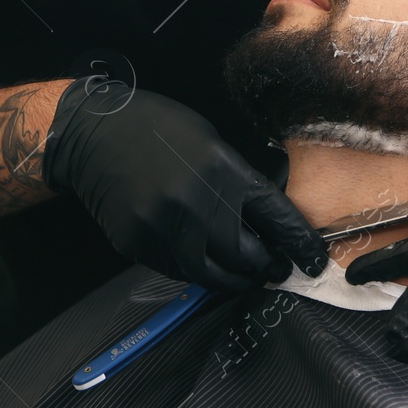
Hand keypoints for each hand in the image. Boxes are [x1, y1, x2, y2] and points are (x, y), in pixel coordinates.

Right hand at [42, 74, 328, 289]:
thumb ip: (236, 177)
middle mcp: (196, 200)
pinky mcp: (138, 242)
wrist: (94, 132)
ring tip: (242, 276)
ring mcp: (164, 225)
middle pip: (245, 253)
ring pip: (210, 272)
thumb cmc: (156, 128)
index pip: (275, 216)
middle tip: (273, 270)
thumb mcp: (208, 139)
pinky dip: (193, 270)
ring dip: (232, 279)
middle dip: (264, 266)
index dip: (298, 243)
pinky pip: (175, 270)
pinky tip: (201, 262)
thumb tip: (265, 216)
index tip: (312, 261)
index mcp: (222, 168)